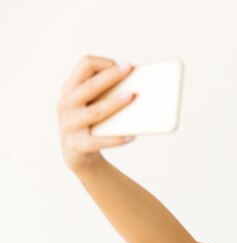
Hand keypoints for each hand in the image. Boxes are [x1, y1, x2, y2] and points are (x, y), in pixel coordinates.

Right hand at [56, 55, 136, 172]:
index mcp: (70, 89)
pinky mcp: (78, 144)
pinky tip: (132, 136)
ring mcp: (69, 125)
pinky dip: (116, 139)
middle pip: (89, 87)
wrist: (76, 153)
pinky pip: (99, 141)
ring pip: (94, 112)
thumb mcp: (90, 102)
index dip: (104, 63)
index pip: (85, 65)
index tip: (123, 66)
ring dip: (113, 103)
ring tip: (132, 96)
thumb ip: (105, 91)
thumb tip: (137, 82)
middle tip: (130, 69)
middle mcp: (66, 104)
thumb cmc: (91, 121)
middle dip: (110, 76)